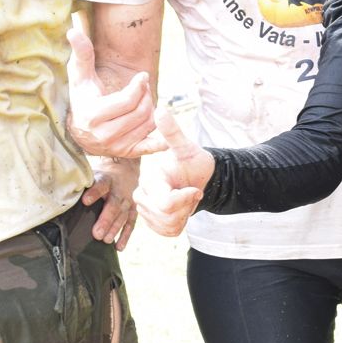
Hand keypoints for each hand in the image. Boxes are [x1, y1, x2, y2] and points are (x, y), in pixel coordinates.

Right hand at [66, 21, 166, 157]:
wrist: (79, 129)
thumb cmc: (82, 96)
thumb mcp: (80, 76)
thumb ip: (81, 54)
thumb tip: (72, 30)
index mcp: (92, 115)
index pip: (128, 100)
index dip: (140, 85)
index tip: (142, 76)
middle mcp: (103, 135)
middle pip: (141, 112)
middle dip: (147, 95)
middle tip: (145, 87)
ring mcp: (116, 147)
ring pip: (148, 125)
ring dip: (152, 108)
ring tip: (145, 99)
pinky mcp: (127, 154)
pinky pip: (152, 146)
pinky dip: (162, 136)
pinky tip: (162, 123)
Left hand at [82, 156, 139, 249]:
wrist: (125, 171)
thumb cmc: (103, 178)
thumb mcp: (94, 175)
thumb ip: (84, 185)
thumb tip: (64, 195)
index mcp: (107, 180)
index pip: (101, 185)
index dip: (94, 193)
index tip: (85, 201)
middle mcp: (119, 191)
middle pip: (114, 206)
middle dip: (106, 220)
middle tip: (97, 233)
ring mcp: (128, 202)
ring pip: (122, 216)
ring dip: (115, 229)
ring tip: (105, 240)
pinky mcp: (133, 210)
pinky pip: (131, 224)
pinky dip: (126, 236)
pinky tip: (119, 247)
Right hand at [137, 107, 213, 237]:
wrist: (200, 178)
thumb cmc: (194, 161)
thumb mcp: (186, 147)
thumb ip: (172, 133)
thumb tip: (159, 110)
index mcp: (149, 180)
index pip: (165, 202)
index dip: (185, 198)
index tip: (195, 189)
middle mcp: (142, 195)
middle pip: (166, 216)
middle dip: (186, 207)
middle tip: (192, 193)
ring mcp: (146, 210)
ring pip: (167, 226)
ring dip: (185, 215)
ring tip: (187, 200)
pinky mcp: (152, 222)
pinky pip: (168, 232)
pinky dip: (181, 223)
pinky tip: (183, 210)